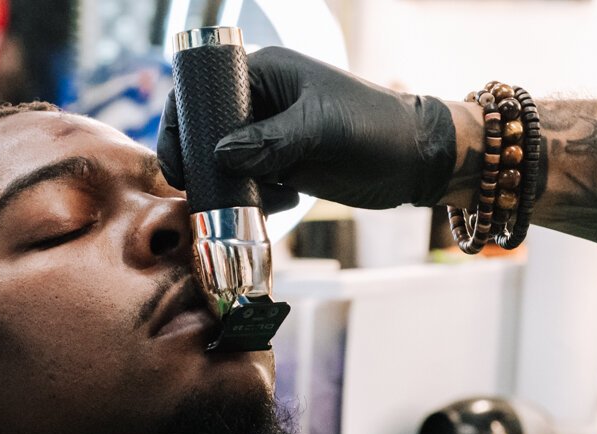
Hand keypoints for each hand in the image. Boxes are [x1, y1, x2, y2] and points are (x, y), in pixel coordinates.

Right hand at [156, 46, 456, 209]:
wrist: (418, 161)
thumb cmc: (376, 128)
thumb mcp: (322, 130)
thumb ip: (270, 142)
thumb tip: (218, 156)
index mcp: (265, 72)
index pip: (204, 89)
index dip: (183, 121)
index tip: (179, 162)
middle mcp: (261, 101)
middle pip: (207, 131)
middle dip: (207, 163)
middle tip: (209, 191)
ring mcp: (269, 135)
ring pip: (225, 163)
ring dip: (235, 186)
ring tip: (271, 193)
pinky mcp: (282, 165)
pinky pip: (249, 184)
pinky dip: (257, 198)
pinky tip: (289, 198)